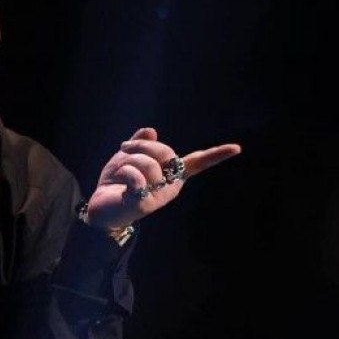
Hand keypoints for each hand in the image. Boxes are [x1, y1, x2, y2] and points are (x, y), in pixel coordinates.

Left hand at [84, 127, 240, 231]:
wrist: (101, 209)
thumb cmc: (117, 183)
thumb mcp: (128, 158)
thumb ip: (140, 144)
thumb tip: (151, 130)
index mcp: (172, 175)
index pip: (197, 163)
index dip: (216, 154)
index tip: (237, 148)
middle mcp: (171, 186)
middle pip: (166, 152)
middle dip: (141, 144)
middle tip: (124, 147)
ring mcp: (159, 196)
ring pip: (148, 164)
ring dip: (127, 160)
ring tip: (119, 172)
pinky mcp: (144, 204)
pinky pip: (136, 177)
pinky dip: (123, 172)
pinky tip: (118, 181)